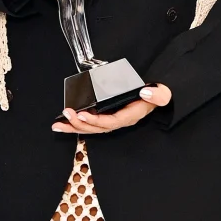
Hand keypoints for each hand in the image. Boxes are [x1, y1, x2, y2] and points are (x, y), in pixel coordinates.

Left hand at [51, 85, 172, 133]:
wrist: (156, 96)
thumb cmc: (156, 95)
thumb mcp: (162, 94)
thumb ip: (158, 95)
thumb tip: (145, 93)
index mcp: (129, 116)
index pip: (111, 122)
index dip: (96, 120)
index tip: (83, 114)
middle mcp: (118, 121)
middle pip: (96, 128)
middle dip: (80, 123)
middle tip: (66, 114)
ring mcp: (111, 119)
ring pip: (90, 128)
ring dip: (73, 126)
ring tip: (58, 124)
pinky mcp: (106, 115)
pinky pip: (89, 122)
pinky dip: (76, 123)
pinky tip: (63, 123)